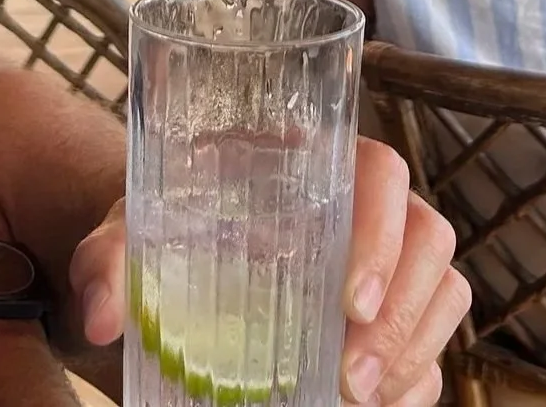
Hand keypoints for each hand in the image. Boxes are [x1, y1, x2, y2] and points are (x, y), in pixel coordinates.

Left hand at [71, 139, 466, 406]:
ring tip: (358, 394)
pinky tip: (376, 404)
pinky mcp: (396, 315)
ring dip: (413, 346)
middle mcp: (367, 206)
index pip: (379, 170)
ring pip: (444, 288)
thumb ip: (108, 261)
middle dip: (403, 309)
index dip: (381, 230)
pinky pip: (435, 343)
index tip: (350, 300)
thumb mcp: (129, 234)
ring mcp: (391, 261)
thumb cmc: (163, 227)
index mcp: (315, 162)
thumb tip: (102, 316)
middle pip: (429, 234)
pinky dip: (416, 377)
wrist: (172, 258)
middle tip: (352, 370)